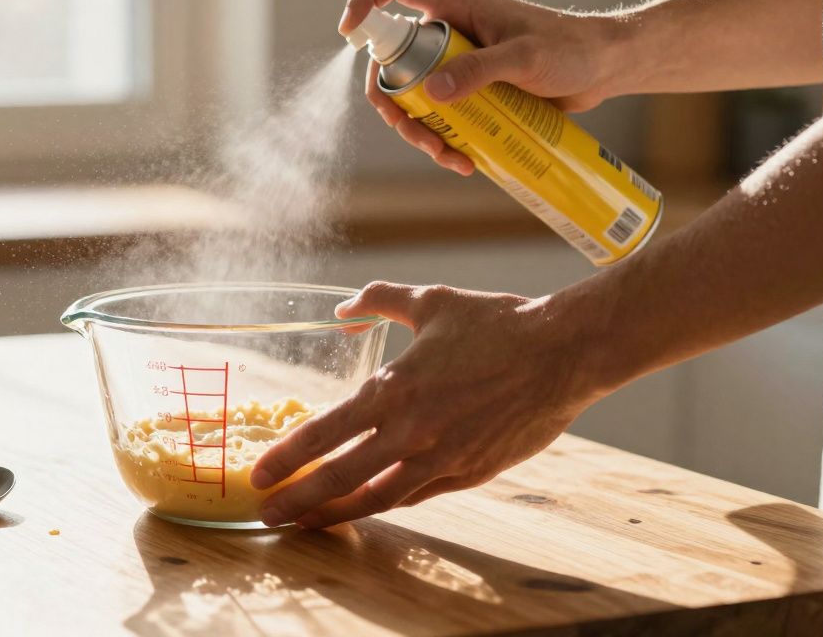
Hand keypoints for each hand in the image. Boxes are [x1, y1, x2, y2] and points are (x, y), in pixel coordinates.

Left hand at [250, 281, 606, 528]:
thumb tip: (342, 306)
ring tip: (307, 523)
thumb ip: (378, 300)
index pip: (324, 433)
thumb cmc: (497, 322)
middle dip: (297, 499)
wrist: (564, 352)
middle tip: (266, 513)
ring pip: (376, 498)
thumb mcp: (431, 300)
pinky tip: (366, 505)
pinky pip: (417, 496)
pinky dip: (386, 503)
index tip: (258, 473)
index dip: (286, 457)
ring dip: (336, 514)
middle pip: (339, 477)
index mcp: (395, 388)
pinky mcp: (471, 473)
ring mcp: (442, 459)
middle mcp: (412, 431)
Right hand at [341, 0, 629, 173]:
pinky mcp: (471, 91)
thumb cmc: (571, 49)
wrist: (603, 68)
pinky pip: (441, 117)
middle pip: (393, 62)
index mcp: (456, 7)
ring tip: (449, 158)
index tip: (349, 33)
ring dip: (420, 132)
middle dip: (394, 104)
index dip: (365, 2)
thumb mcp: (526, 59)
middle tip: (415, 134)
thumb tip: (431, 93)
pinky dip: (445, 141)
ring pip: (414, 98)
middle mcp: (449, 32)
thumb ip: (480, 70)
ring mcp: (458, 63)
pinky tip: (465, 161)